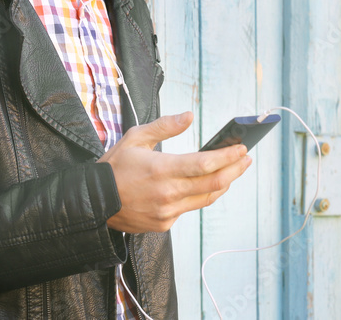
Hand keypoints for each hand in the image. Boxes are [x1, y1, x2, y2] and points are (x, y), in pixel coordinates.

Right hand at [98, 111, 252, 232]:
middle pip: (214, 183)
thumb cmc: (114, 167)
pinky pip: (190, 208)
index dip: (228, 156)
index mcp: (161, 169)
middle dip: (235, 170)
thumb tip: (189, 116)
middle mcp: (168, 193)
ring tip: (233, 171)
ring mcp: (167, 212)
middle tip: (246, 159)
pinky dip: (201, 195)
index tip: (242, 148)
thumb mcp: (136, 138)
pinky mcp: (165, 223)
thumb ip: (165, 126)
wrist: (94, 202)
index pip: (206, 163)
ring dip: (224, 184)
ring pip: (206, 199)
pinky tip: (205, 185)